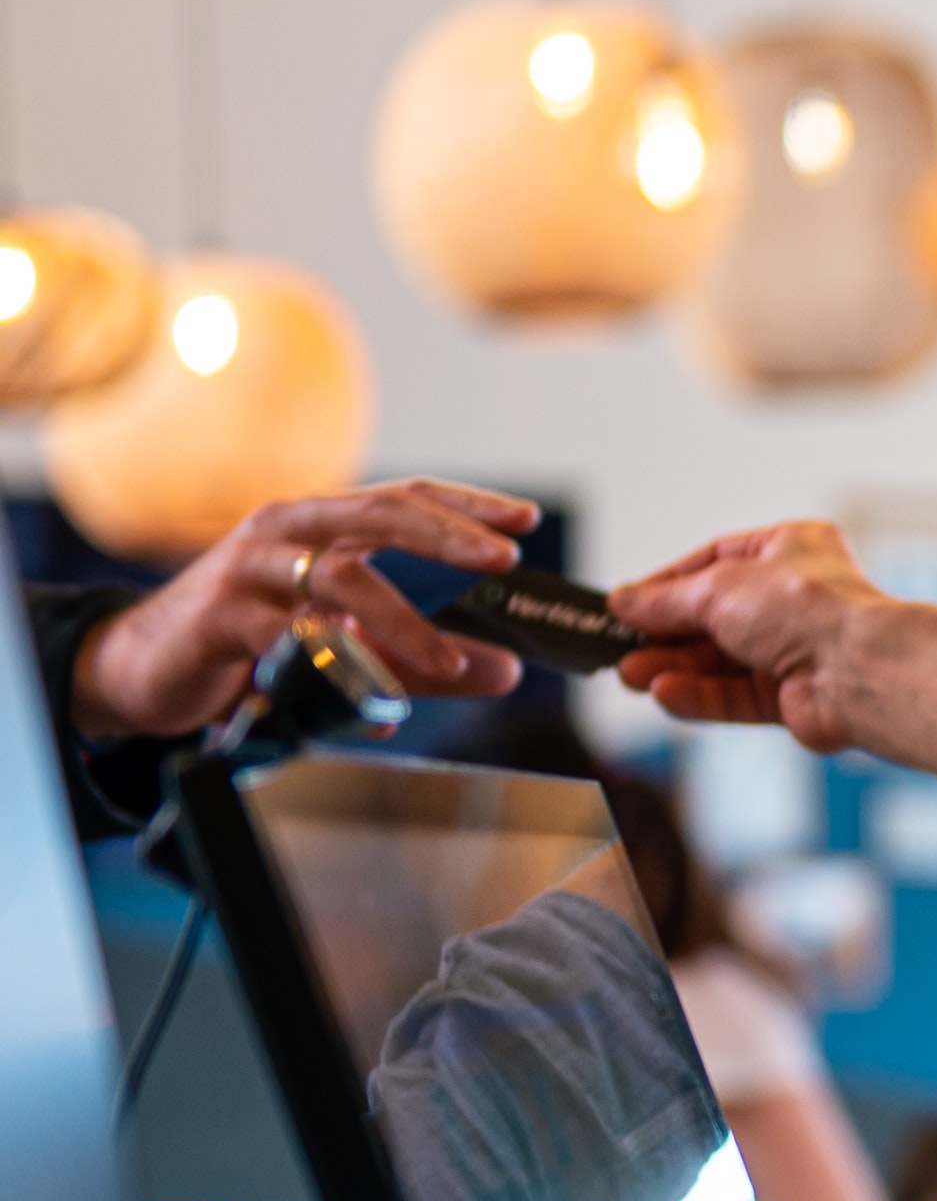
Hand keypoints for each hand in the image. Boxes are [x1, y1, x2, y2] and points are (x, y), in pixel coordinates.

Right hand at [69, 479, 538, 738]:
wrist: (146, 668)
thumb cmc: (253, 644)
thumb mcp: (348, 646)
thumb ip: (424, 657)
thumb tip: (508, 670)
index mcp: (322, 525)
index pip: (406, 497)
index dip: (467, 505)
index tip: (526, 519)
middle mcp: (288, 530)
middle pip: (381, 515)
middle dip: (449, 536)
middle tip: (503, 561)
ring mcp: (251, 569)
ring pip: (342, 579)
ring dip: (405, 622)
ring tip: (454, 662)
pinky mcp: (221, 617)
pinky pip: (290, 637)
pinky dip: (337, 666)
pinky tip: (374, 703)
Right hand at [610, 521, 893, 752]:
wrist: (861, 669)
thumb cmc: (811, 608)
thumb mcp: (719, 588)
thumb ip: (667, 600)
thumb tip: (626, 602)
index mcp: (791, 548)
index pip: (716, 560)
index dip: (669, 583)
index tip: (629, 603)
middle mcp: (796, 597)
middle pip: (714, 617)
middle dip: (665, 634)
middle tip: (620, 646)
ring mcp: (797, 649)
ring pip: (721, 661)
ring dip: (674, 668)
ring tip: (630, 674)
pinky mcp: (795, 696)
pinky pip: (737, 696)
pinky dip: (700, 696)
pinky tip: (665, 694)